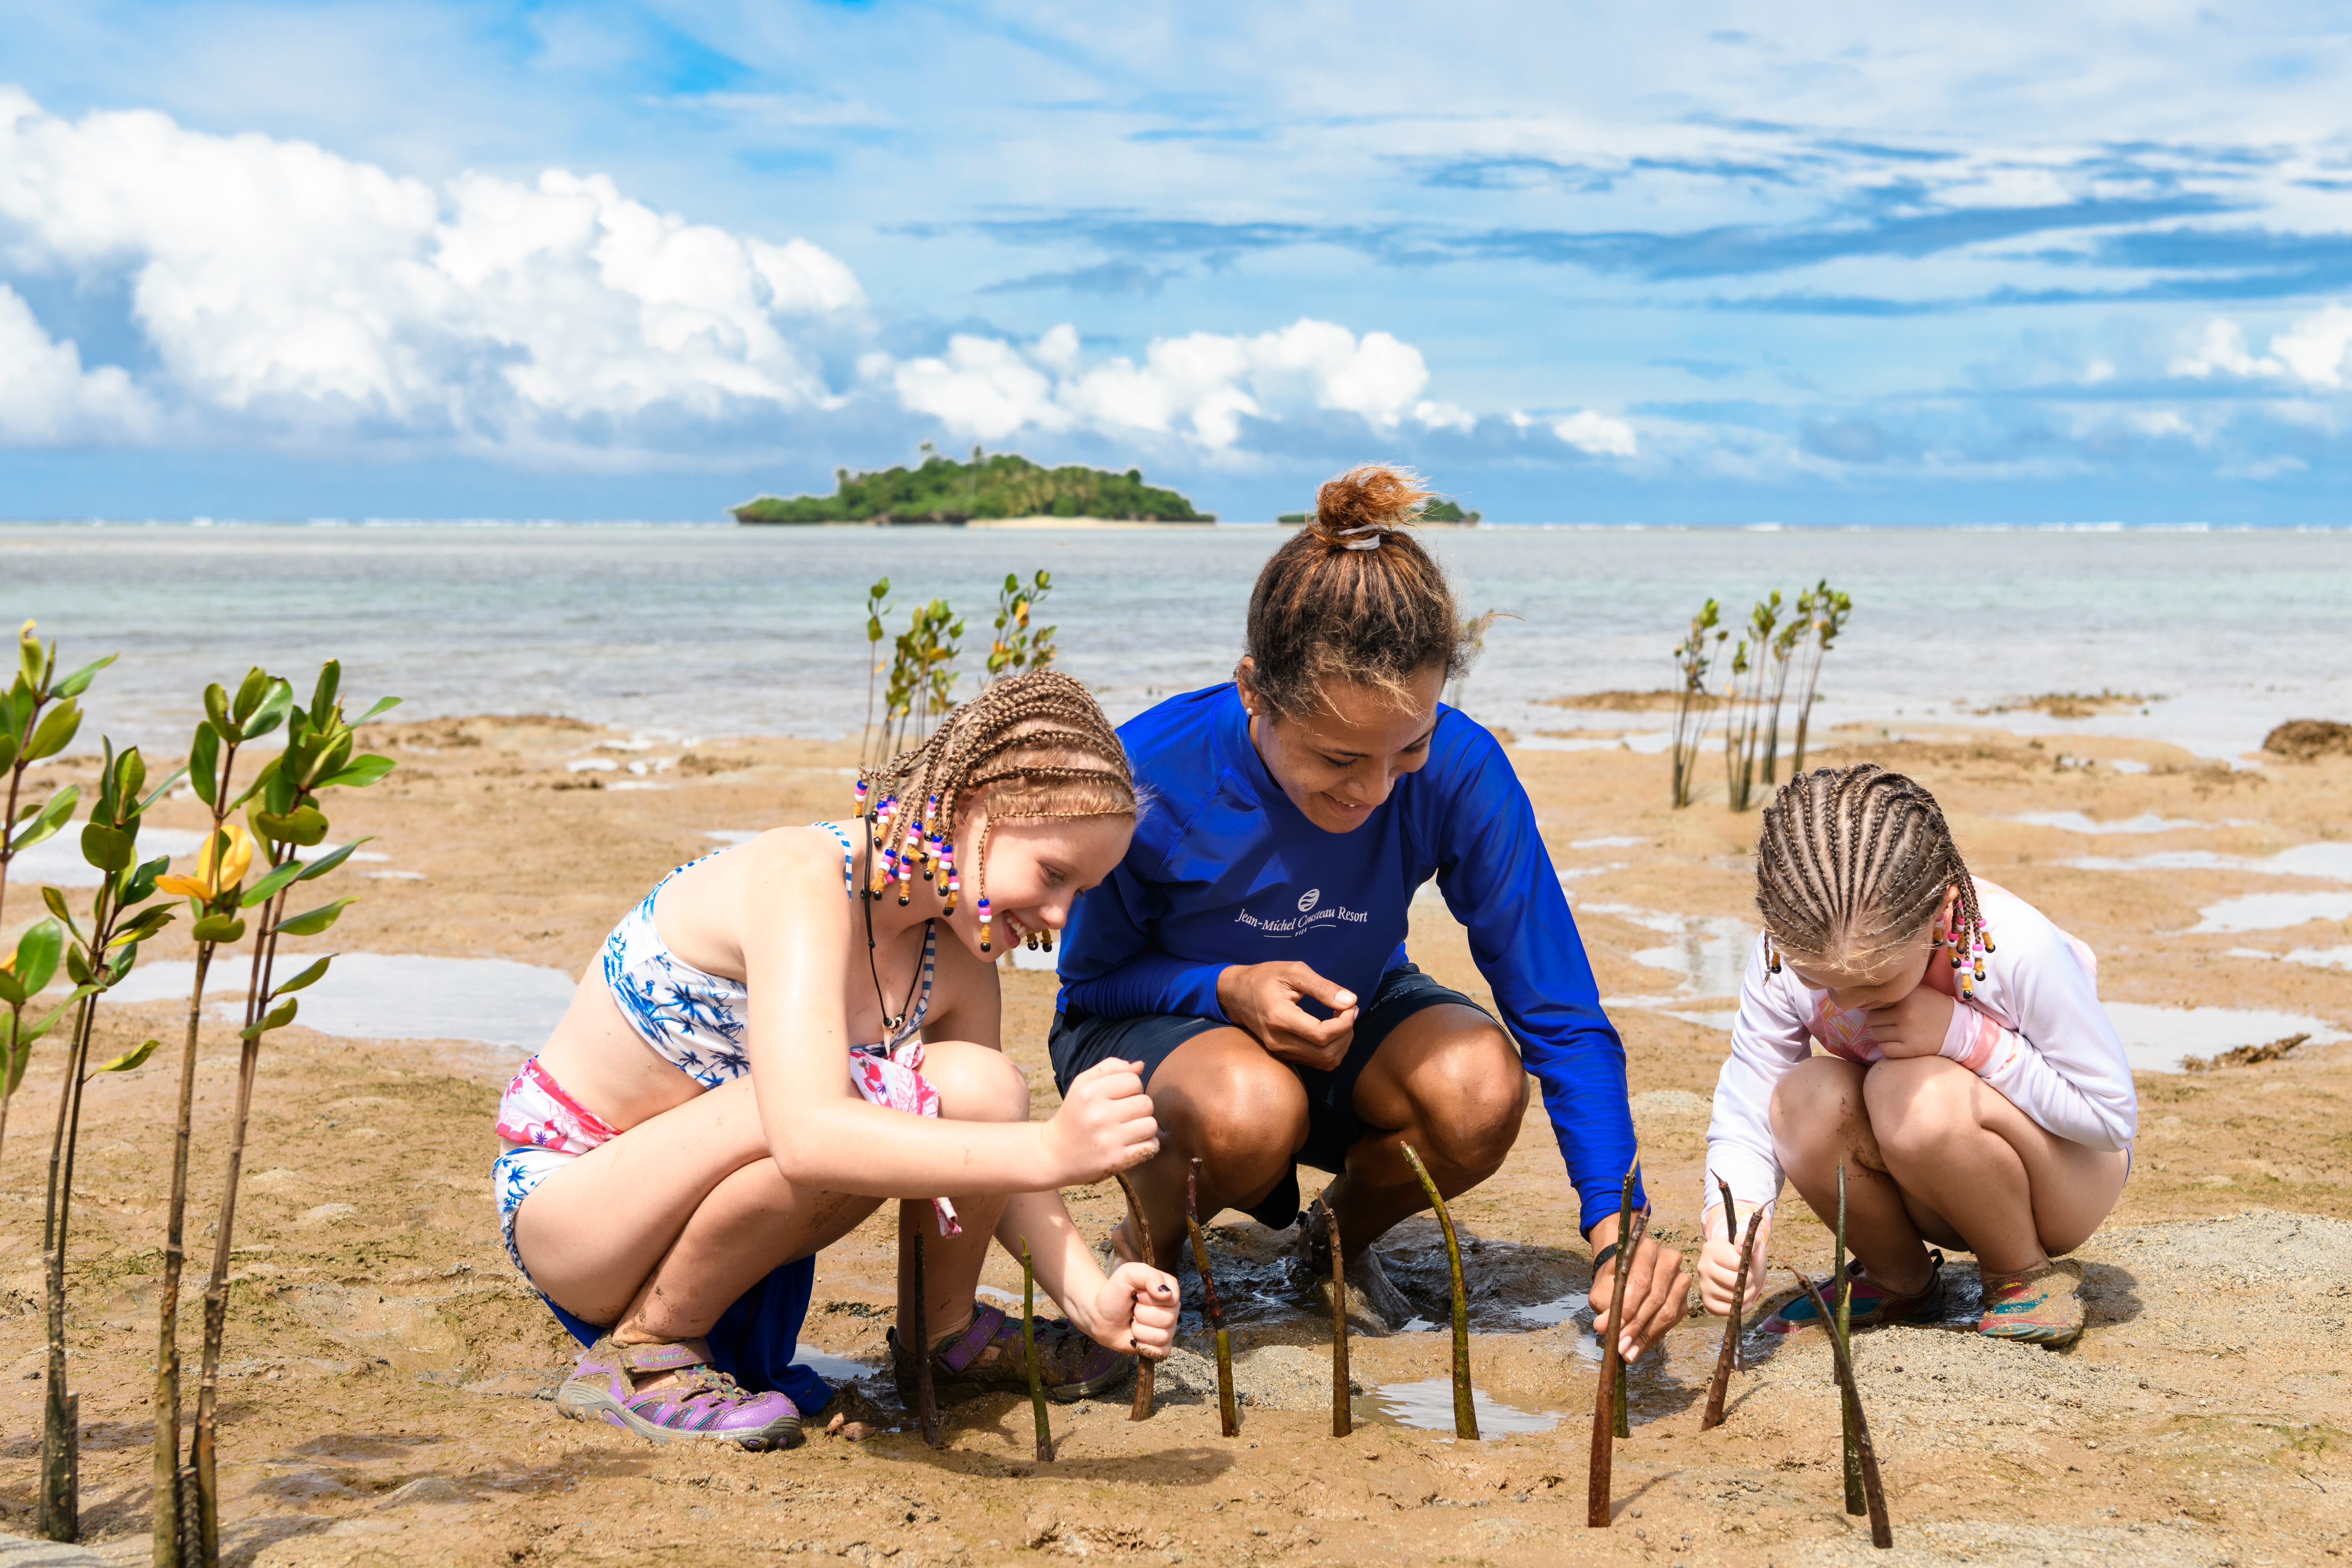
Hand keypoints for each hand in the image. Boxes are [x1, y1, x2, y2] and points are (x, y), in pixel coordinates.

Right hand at [1041, 1058, 1159, 1184]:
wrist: (1055, 1155)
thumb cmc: (1074, 1115)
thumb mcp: (1082, 1085)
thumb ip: (1110, 1068)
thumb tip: (1140, 1066)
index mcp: (1089, 1093)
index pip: (1134, 1081)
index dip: (1132, 1088)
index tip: (1121, 1098)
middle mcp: (1098, 1115)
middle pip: (1146, 1103)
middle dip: (1140, 1108)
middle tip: (1126, 1115)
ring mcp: (1107, 1139)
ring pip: (1151, 1125)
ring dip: (1145, 1127)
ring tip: (1131, 1130)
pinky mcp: (1116, 1159)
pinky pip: (1151, 1146)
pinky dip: (1148, 1145)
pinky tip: (1134, 1144)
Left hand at [1079, 1261, 1179, 1357]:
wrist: (1099, 1316)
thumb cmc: (1114, 1293)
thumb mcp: (1127, 1274)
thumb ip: (1149, 1276)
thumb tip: (1167, 1294)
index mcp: (1167, 1288)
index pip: (1172, 1298)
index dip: (1151, 1299)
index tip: (1136, 1295)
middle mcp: (1170, 1309)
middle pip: (1168, 1318)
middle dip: (1142, 1315)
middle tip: (1132, 1310)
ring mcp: (1166, 1328)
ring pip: (1163, 1336)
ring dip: (1140, 1330)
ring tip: (1132, 1322)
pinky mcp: (1159, 1345)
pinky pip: (1162, 1351)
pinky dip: (1145, 1346)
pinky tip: (1135, 1339)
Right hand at [1216, 961, 1358, 1070]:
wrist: (1235, 995)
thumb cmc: (1264, 978)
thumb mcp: (1293, 971)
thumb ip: (1322, 987)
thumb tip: (1350, 1001)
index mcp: (1279, 1017)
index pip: (1322, 1035)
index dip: (1344, 1023)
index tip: (1350, 1006)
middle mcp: (1278, 1040)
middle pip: (1326, 1053)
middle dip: (1347, 1034)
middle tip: (1349, 1011)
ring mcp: (1280, 1051)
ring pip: (1324, 1062)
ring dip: (1342, 1043)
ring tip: (1342, 1020)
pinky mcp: (1283, 1055)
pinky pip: (1317, 1062)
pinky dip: (1332, 1049)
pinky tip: (1332, 1029)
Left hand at [1586, 1217, 1686, 1360]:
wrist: (1627, 1271)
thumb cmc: (1614, 1278)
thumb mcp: (1602, 1289)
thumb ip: (1604, 1306)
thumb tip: (1602, 1328)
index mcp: (1645, 1249)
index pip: (1640, 1281)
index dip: (1628, 1308)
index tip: (1615, 1330)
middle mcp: (1668, 1260)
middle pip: (1655, 1298)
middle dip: (1636, 1326)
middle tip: (1620, 1346)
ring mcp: (1680, 1278)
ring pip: (1667, 1311)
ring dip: (1645, 1335)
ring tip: (1627, 1352)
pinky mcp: (1684, 1297)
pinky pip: (1673, 1320)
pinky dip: (1654, 1336)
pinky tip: (1639, 1347)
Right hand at [1695, 1209, 1771, 1316]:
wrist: (1741, 1272)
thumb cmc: (1746, 1258)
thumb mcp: (1752, 1246)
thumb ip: (1749, 1240)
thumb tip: (1740, 1246)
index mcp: (1710, 1248)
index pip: (1735, 1263)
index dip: (1747, 1267)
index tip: (1747, 1264)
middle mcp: (1702, 1266)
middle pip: (1733, 1282)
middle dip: (1749, 1283)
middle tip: (1749, 1279)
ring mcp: (1703, 1285)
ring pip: (1732, 1297)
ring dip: (1747, 1296)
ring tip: (1745, 1288)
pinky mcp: (1707, 1302)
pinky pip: (1726, 1311)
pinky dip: (1740, 1308)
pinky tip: (1742, 1300)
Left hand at [1865, 985, 1953, 1059]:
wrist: (1957, 1028)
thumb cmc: (1935, 1007)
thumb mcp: (1919, 991)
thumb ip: (1898, 991)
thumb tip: (1874, 992)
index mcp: (1906, 998)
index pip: (1875, 1002)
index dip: (1877, 1006)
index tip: (1882, 1008)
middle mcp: (1905, 1015)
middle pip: (1871, 1019)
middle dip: (1876, 1020)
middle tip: (1885, 1021)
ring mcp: (1907, 1033)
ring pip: (1875, 1035)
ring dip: (1880, 1033)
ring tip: (1890, 1031)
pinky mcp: (1911, 1050)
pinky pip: (1884, 1049)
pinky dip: (1886, 1047)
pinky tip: (1894, 1042)